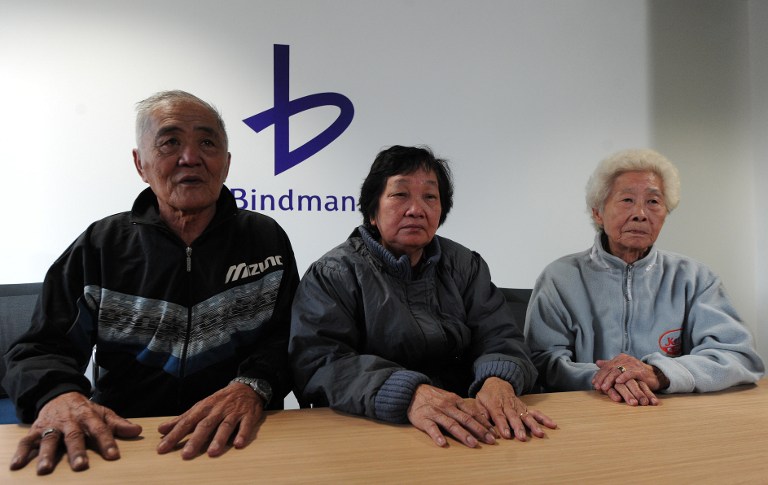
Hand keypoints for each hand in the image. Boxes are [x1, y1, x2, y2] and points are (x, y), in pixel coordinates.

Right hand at [10, 392, 141, 474]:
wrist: (59, 394)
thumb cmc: (84, 409)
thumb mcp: (102, 413)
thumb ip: (118, 423)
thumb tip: (138, 431)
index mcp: (88, 416)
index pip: (100, 429)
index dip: (107, 442)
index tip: (113, 456)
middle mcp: (70, 421)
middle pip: (74, 437)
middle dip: (77, 452)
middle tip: (80, 466)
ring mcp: (52, 425)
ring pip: (49, 440)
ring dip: (47, 455)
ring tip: (45, 470)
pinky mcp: (36, 429)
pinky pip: (27, 441)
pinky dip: (21, 452)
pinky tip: (16, 465)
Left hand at [156, 382, 264, 458]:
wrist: (246, 387)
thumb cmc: (220, 401)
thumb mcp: (200, 407)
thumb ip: (182, 419)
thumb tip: (161, 429)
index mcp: (203, 408)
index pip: (186, 423)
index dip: (174, 435)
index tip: (162, 448)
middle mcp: (217, 410)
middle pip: (205, 425)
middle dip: (195, 440)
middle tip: (186, 455)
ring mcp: (233, 413)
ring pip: (225, 426)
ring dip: (219, 439)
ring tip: (212, 452)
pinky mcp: (248, 415)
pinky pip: (246, 425)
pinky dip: (243, 434)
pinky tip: (238, 444)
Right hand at [406, 384, 495, 447]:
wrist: (412, 391)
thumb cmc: (433, 397)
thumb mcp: (449, 398)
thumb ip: (461, 407)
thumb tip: (479, 418)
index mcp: (455, 401)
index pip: (472, 413)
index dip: (484, 423)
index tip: (494, 433)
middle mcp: (447, 406)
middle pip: (465, 419)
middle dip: (479, 430)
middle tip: (490, 440)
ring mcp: (435, 412)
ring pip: (451, 424)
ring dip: (463, 434)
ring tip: (473, 443)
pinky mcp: (423, 419)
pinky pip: (431, 428)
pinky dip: (437, 435)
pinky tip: (443, 443)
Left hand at [474, 377, 556, 440]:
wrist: (497, 381)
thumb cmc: (486, 395)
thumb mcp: (478, 401)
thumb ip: (481, 413)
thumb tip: (482, 425)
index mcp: (495, 404)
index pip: (499, 416)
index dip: (503, 425)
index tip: (506, 435)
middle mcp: (508, 405)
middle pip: (514, 417)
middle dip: (518, 427)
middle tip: (521, 437)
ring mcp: (518, 406)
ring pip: (526, 416)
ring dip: (532, 425)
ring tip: (539, 434)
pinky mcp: (525, 407)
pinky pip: (535, 412)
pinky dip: (544, 418)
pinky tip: (552, 424)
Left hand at [593, 354, 664, 405]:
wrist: (655, 375)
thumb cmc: (637, 374)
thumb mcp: (623, 369)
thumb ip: (610, 365)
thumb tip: (597, 362)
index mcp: (620, 358)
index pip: (606, 366)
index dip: (599, 375)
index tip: (594, 383)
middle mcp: (625, 359)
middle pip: (610, 368)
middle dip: (602, 378)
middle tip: (597, 387)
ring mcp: (633, 364)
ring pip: (618, 371)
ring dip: (610, 380)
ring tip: (604, 387)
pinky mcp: (640, 371)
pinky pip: (630, 373)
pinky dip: (623, 377)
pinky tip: (618, 382)